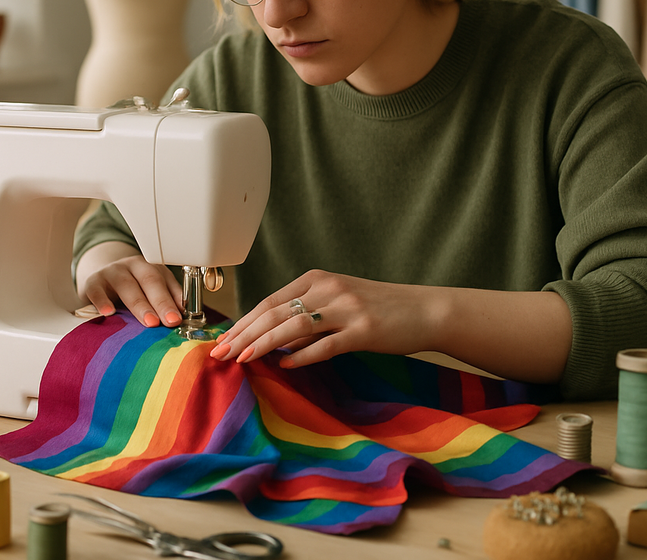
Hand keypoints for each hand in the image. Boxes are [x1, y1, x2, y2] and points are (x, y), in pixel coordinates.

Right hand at [77, 244, 182, 327]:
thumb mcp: (150, 290)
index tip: (180, 318)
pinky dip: (102, 301)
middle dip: (161, 302)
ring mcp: (113, 271)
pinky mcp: (93, 281)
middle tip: (170, 320)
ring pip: (127, 285)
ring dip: (140, 305)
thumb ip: (167, 299)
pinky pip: (97, 290)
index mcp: (152, 267)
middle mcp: (134, 265)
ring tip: (149, 321)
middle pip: (150, 281)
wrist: (101, 277)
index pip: (166, 282)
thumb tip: (184, 317)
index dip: (175, 299)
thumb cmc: (131, 288)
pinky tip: (109, 312)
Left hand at [209, 269, 430, 367]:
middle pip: (276, 312)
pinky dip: (303, 357)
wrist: (424, 309)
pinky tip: (285, 366)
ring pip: (295, 326)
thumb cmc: (379, 307)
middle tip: (222, 353)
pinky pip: (326, 345)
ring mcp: (347, 308)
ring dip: (265, 344)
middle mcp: (329, 289)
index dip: (244, 322)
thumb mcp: (338, 300)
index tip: (224, 340)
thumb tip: (273, 342)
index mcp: (318, 279)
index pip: (271, 301)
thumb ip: (307, 315)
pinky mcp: (364, 330)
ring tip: (243, 359)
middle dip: (245, 334)